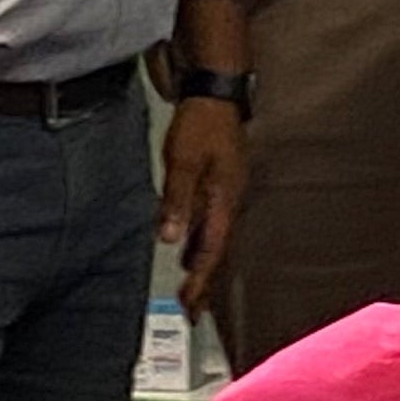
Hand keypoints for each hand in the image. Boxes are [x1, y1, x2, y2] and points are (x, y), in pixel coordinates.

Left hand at [157, 97, 245, 318]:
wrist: (216, 90)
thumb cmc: (201, 123)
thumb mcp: (185, 161)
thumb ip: (177, 200)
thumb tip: (170, 240)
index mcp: (224, 199)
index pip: (212, 250)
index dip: (200, 281)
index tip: (189, 307)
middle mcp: (229, 200)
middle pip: (218, 249)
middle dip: (205, 281)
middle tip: (193, 309)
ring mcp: (226, 190)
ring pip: (215, 236)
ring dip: (203, 262)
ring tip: (191, 286)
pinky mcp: (218, 180)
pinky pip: (211, 220)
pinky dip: (200, 239)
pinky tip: (188, 242)